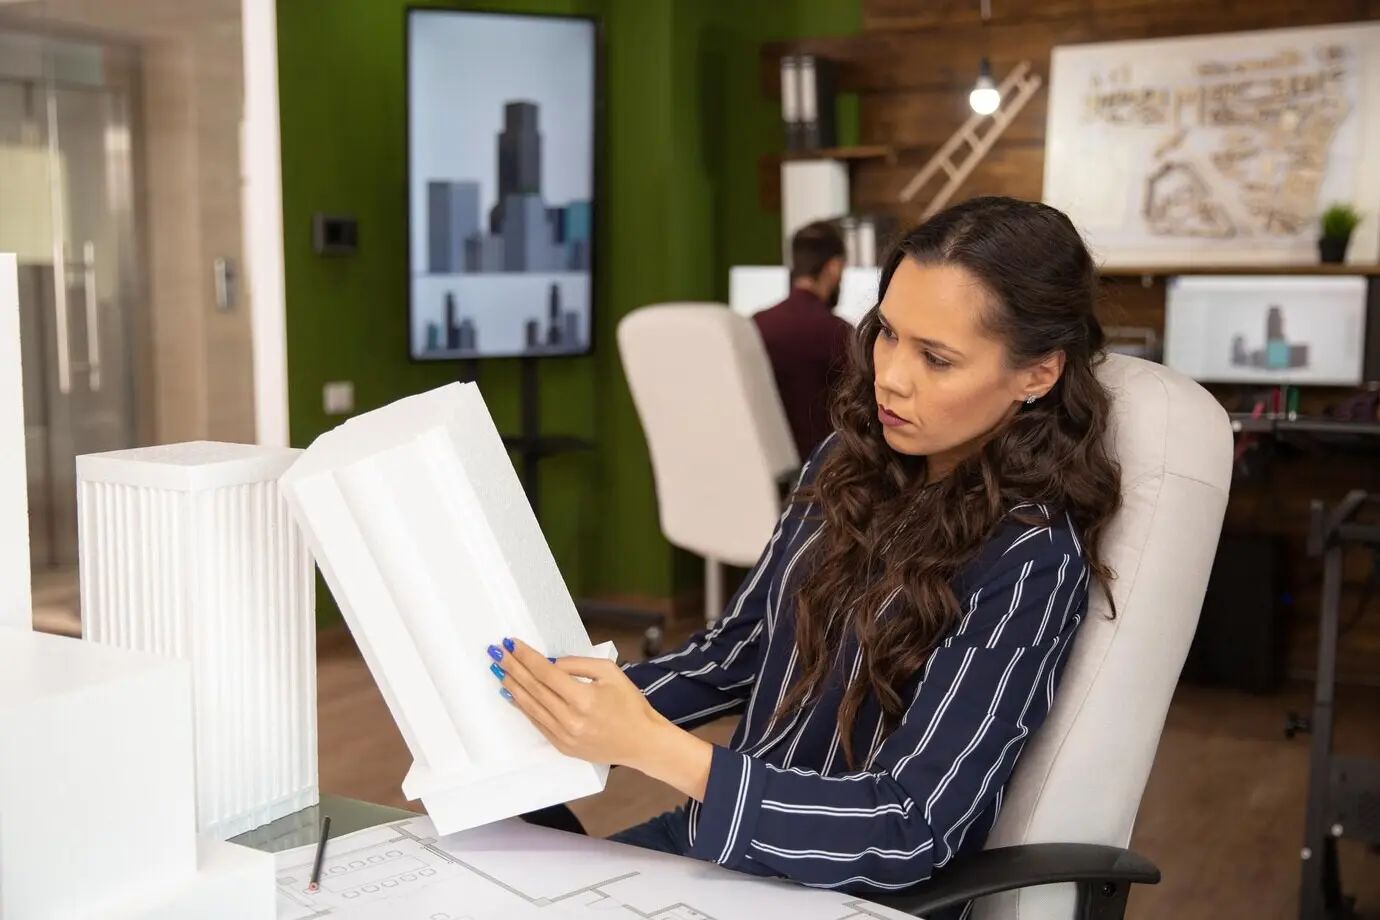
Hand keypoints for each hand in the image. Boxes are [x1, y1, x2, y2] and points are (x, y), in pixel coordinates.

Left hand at [487, 637, 662, 767]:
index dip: (525, 656)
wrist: (641, 742)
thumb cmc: (630, 704)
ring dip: (512, 687)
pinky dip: (522, 707)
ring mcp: (564, 735)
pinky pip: (537, 722)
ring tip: (498, 671)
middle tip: (495, 652)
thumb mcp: (610, 672)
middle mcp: (570, 719)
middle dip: (512, 667)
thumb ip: (578, 664)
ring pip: (530, 706)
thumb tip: (549, 663)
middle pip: (533, 688)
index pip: (545, 672)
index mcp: (584, 698)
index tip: (510, 643)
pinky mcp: (562, 746)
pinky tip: (512, 695)